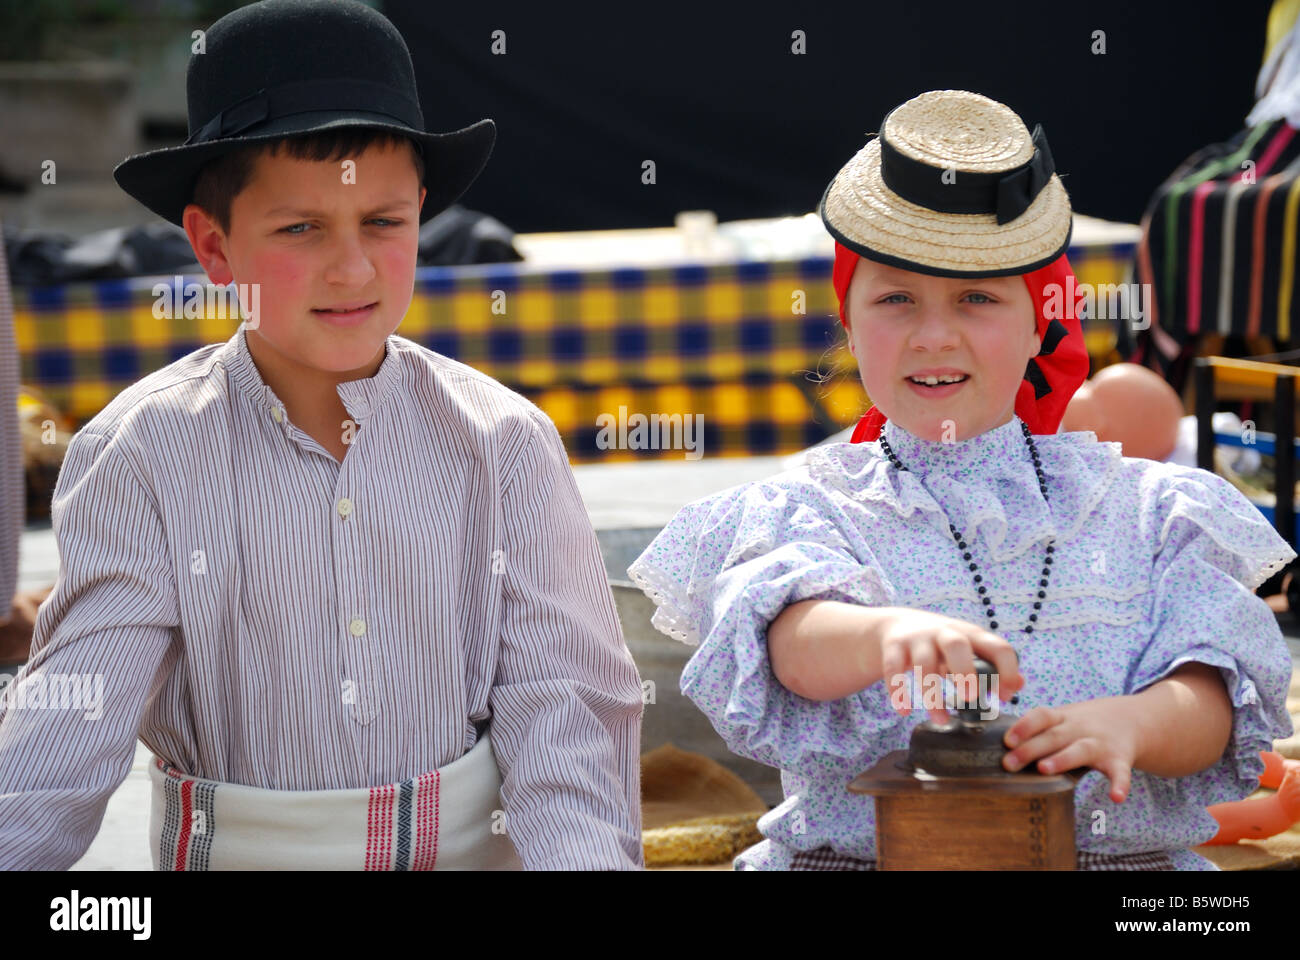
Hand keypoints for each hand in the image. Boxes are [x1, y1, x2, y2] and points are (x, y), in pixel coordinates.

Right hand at [877, 608, 1023, 725]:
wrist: (898, 625)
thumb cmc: (942, 645)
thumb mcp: (969, 649)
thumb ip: (993, 666)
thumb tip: (1021, 684)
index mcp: (971, 635)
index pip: (997, 647)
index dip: (1007, 671)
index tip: (1004, 697)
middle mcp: (944, 633)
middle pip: (956, 645)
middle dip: (964, 671)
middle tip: (970, 698)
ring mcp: (917, 639)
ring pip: (923, 664)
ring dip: (931, 694)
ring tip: (940, 720)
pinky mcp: (894, 648)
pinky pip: (893, 669)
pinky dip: (898, 692)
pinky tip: (903, 711)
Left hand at [1001, 696, 1140, 801]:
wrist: (1131, 719)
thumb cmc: (1082, 724)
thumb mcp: (1061, 718)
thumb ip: (1036, 729)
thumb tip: (1001, 745)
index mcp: (1063, 717)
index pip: (1041, 716)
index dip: (1023, 727)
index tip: (1006, 740)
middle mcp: (1080, 728)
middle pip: (1053, 736)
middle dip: (1030, 749)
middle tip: (1009, 763)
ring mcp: (1100, 743)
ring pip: (1080, 750)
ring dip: (1062, 759)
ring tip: (1044, 769)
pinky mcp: (1119, 760)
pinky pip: (1121, 773)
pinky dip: (1120, 784)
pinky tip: (1116, 798)